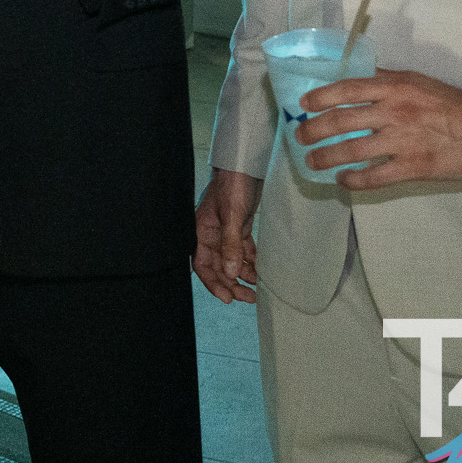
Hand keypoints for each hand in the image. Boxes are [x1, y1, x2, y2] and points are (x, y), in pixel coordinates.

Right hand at [193, 167, 260, 304]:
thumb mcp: (232, 215)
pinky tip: (259, 272)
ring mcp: (226, 231)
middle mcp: (212, 234)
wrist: (246, 163)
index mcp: (202, 231)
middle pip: (218, 266)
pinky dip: (250, 262)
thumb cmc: (234, 184)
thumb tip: (230, 271)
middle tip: (247, 298)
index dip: (213, 283)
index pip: (203, 264)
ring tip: (256, 290)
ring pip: (231, 260)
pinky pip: (243, 250)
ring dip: (242, 276)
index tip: (228, 298)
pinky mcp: (239, 226)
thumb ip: (230, 244)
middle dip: (231, 284)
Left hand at [296, 70, 461, 189]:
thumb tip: (355, 75)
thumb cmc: (449, 103)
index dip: (320, 97)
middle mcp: (394, 111)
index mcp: (394, 87)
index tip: (303, 105)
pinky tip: (343, 180)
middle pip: (341, 120)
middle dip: (314, 130)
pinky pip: (375, 176)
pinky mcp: (414, 166)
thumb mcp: (416, 80)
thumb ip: (385, 80)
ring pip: (352, 150)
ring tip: (312, 161)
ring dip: (325, 157)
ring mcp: (403, 140)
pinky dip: (354, 180)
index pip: (347, 89)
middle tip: (300, 137)